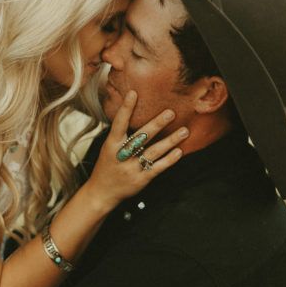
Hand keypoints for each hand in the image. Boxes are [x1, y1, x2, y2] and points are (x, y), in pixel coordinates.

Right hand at [87, 91, 188, 209]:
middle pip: (140, 138)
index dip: (126, 109)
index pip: (118, 124)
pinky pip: (157, 168)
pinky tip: (179, 151)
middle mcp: (120, 156)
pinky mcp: (141, 180)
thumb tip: (130, 110)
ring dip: (170, 141)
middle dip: (156, 124)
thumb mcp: (108, 148)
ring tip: (184, 131)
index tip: (134, 93)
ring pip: (153, 152)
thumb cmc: (107, 166)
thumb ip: (120, 133)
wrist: (101, 193)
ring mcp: (131, 169)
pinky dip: (169, 159)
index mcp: (111, 145)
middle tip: (171, 112)